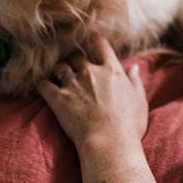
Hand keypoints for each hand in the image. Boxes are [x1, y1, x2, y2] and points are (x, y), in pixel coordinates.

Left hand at [39, 36, 147, 150]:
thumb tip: (133, 67)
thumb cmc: (129, 125)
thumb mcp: (140, 100)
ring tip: (59, 75)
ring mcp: (72, 84)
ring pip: (59, 67)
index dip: (94, 40)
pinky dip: (42, 83)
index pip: (100, 44)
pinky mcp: (57, 98)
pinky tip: (43, 85)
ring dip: (59, 70)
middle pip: (75, 55)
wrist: (110, 142)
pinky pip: (43, 84)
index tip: (91, 41)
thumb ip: (135, 81)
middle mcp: (90, 72)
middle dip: (73, 57)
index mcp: (112, 70)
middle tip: (73, 63)